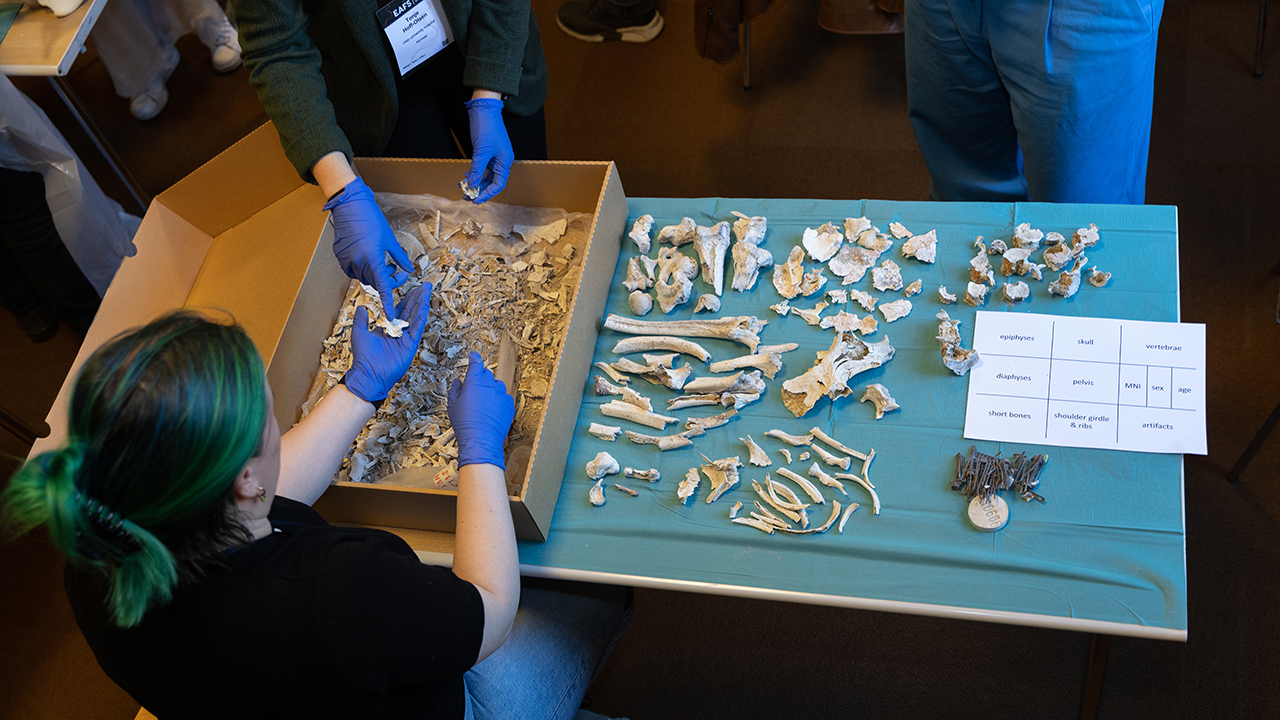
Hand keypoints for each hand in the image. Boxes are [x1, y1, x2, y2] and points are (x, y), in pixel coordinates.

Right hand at [323, 177, 413, 320]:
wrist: (350, 205)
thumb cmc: (372, 220)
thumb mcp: (390, 239)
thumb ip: (400, 257)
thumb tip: (409, 269)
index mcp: (373, 260)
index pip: (383, 287)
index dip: (388, 302)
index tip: (391, 315)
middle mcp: (358, 263)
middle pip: (375, 282)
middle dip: (387, 279)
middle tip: (396, 268)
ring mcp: (347, 260)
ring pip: (364, 276)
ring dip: (375, 273)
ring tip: (383, 258)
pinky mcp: (340, 256)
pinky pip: (353, 270)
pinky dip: (363, 268)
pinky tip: (368, 255)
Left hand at [344, 282, 431, 402]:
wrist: (369, 374)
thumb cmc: (363, 357)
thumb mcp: (359, 333)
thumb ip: (361, 320)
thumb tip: (361, 308)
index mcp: (387, 328)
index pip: (399, 310)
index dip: (406, 299)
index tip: (412, 289)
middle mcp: (398, 332)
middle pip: (410, 311)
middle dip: (417, 298)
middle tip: (425, 285)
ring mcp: (405, 338)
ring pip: (415, 317)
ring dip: (421, 303)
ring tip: (427, 290)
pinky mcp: (410, 345)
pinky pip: (417, 328)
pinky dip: (421, 316)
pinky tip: (425, 305)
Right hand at [448, 351, 515, 468]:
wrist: (481, 439)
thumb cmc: (464, 423)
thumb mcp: (452, 405)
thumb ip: (455, 390)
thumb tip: (458, 382)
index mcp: (474, 381)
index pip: (475, 363)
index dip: (474, 358)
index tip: (473, 355)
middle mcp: (489, 384)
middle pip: (487, 374)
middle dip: (481, 379)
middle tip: (474, 392)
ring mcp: (501, 393)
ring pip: (496, 386)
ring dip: (491, 390)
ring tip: (483, 405)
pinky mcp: (509, 404)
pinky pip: (504, 398)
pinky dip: (498, 401)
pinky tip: (491, 412)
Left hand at [464, 97, 513, 203]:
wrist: (484, 109)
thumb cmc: (487, 127)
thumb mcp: (481, 150)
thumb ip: (477, 169)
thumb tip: (472, 185)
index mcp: (505, 162)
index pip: (498, 184)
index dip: (487, 194)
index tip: (475, 200)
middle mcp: (501, 161)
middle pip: (491, 182)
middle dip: (479, 190)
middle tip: (466, 196)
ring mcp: (493, 157)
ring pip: (484, 176)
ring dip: (474, 183)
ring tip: (463, 188)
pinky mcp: (486, 153)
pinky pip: (480, 168)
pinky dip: (473, 173)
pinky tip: (465, 177)